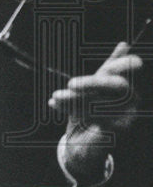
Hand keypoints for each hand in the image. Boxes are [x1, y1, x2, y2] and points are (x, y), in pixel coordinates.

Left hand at [49, 42, 142, 186]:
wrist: (81, 142)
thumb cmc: (88, 109)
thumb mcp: (94, 86)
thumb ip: (109, 67)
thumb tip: (124, 44)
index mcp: (127, 84)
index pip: (131, 69)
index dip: (121, 64)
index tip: (105, 67)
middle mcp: (132, 100)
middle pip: (118, 86)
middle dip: (93, 83)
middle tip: (70, 83)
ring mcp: (126, 117)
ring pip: (102, 103)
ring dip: (75, 99)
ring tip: (55, 97)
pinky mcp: (116, 132)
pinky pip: (98, 120)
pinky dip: (76, 112)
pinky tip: (60, 108)